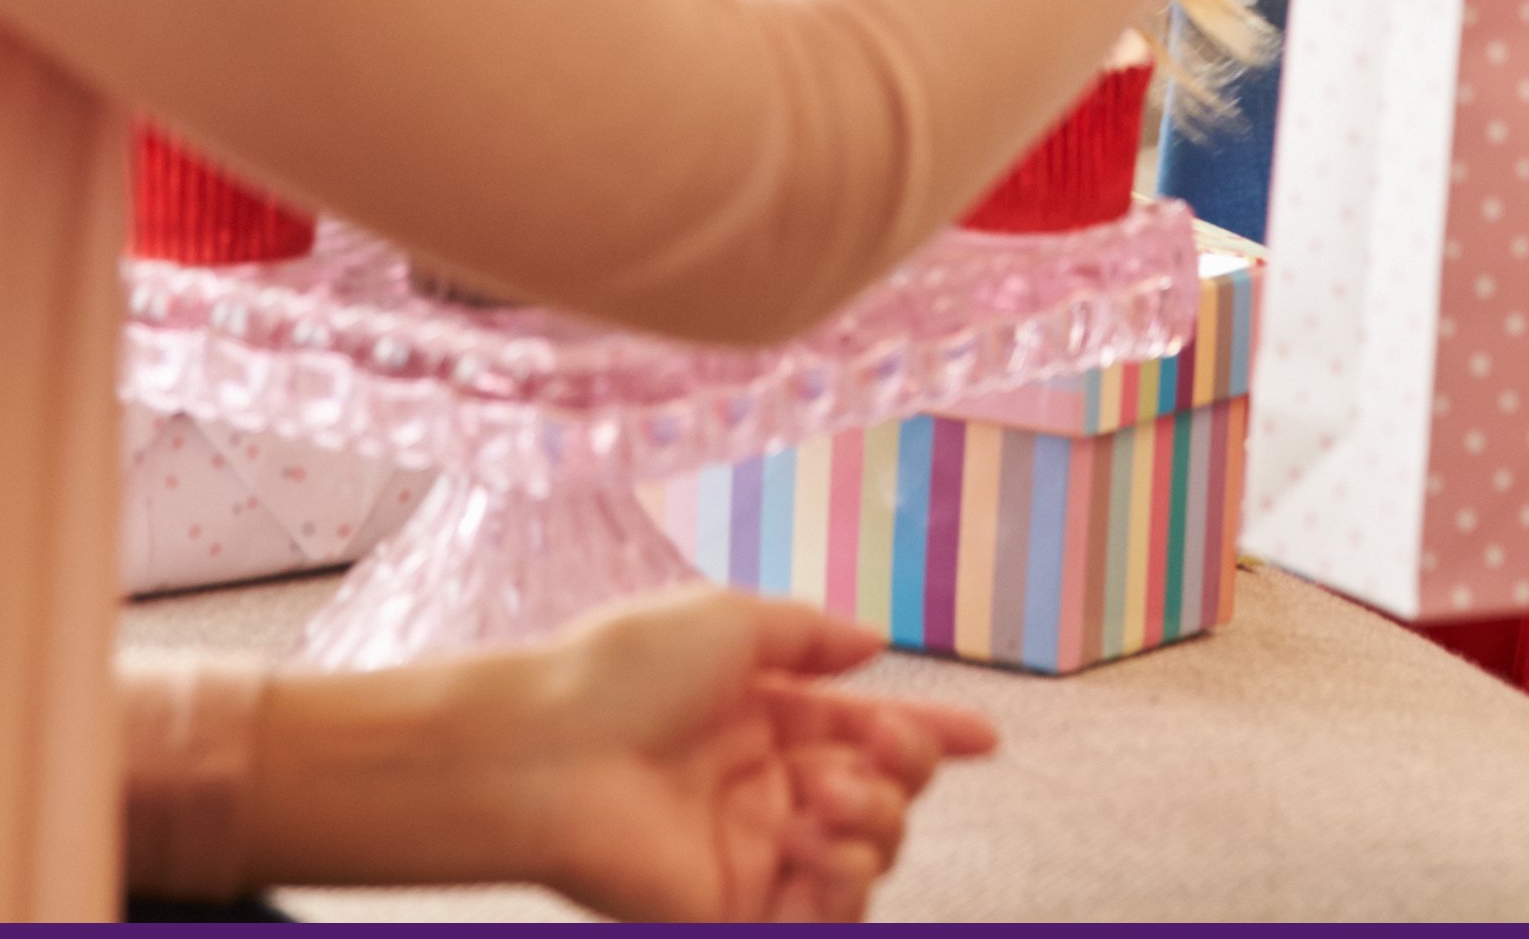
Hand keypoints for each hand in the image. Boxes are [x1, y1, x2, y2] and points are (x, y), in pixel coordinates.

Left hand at [497, 589, 990, 921]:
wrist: (546, 751)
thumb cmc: (618, 674)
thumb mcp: (729, 620)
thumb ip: (812, 634)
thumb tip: (873, 642)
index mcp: (760, 720)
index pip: (864, 731)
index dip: (926, 735)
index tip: (982, 738)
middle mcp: (763, 790)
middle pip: (885, 794)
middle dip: (903, 770)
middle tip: (870, 754)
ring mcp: (752, 854)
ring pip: (871, 855)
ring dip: (875, 822)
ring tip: (821, 801)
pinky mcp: (738, 909)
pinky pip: (832, 911)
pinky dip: (844, 877)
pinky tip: (813, 840)